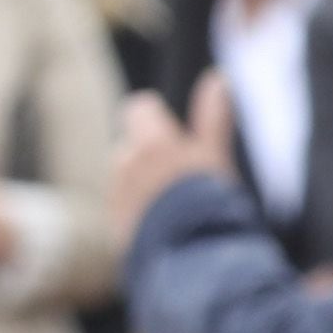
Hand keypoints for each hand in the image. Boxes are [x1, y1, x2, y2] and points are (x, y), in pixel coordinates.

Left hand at [107, 80, 236, 235]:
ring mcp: (117, 192)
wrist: (191, 254)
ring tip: (174, 205)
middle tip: (179, 176)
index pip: (140, 107)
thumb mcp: (215, 156)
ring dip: (142, 183)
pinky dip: (138, 210)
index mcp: (151, 140)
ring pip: (127, 176)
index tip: (171, 132)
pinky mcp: (115, 221)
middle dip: (149, 155)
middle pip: (133, 145)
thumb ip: (212, 117)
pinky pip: (125, 206)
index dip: (154, 118)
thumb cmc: (209, 201)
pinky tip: (163, 225)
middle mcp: (126, 161)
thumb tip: (218, 78)